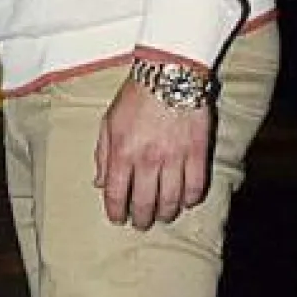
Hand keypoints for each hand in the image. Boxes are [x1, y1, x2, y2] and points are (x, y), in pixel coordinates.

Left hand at [94, 78, 211, 229]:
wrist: (169, 73)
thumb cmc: (135, 96)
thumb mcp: (108, 122)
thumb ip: (102, 154)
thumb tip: (99, 183)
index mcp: (122, 152)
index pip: (116, 194)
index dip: (116, 212)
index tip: (118, 219)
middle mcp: (148, 159)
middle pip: (144, 203)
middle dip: (141, 219)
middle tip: (141, 223)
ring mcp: (174, 157)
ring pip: (171, 200)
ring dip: (166, 214)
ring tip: (163, 216)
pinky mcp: (198, 152)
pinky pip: (196, 186)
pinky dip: (191, 199)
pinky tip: (186, 201)